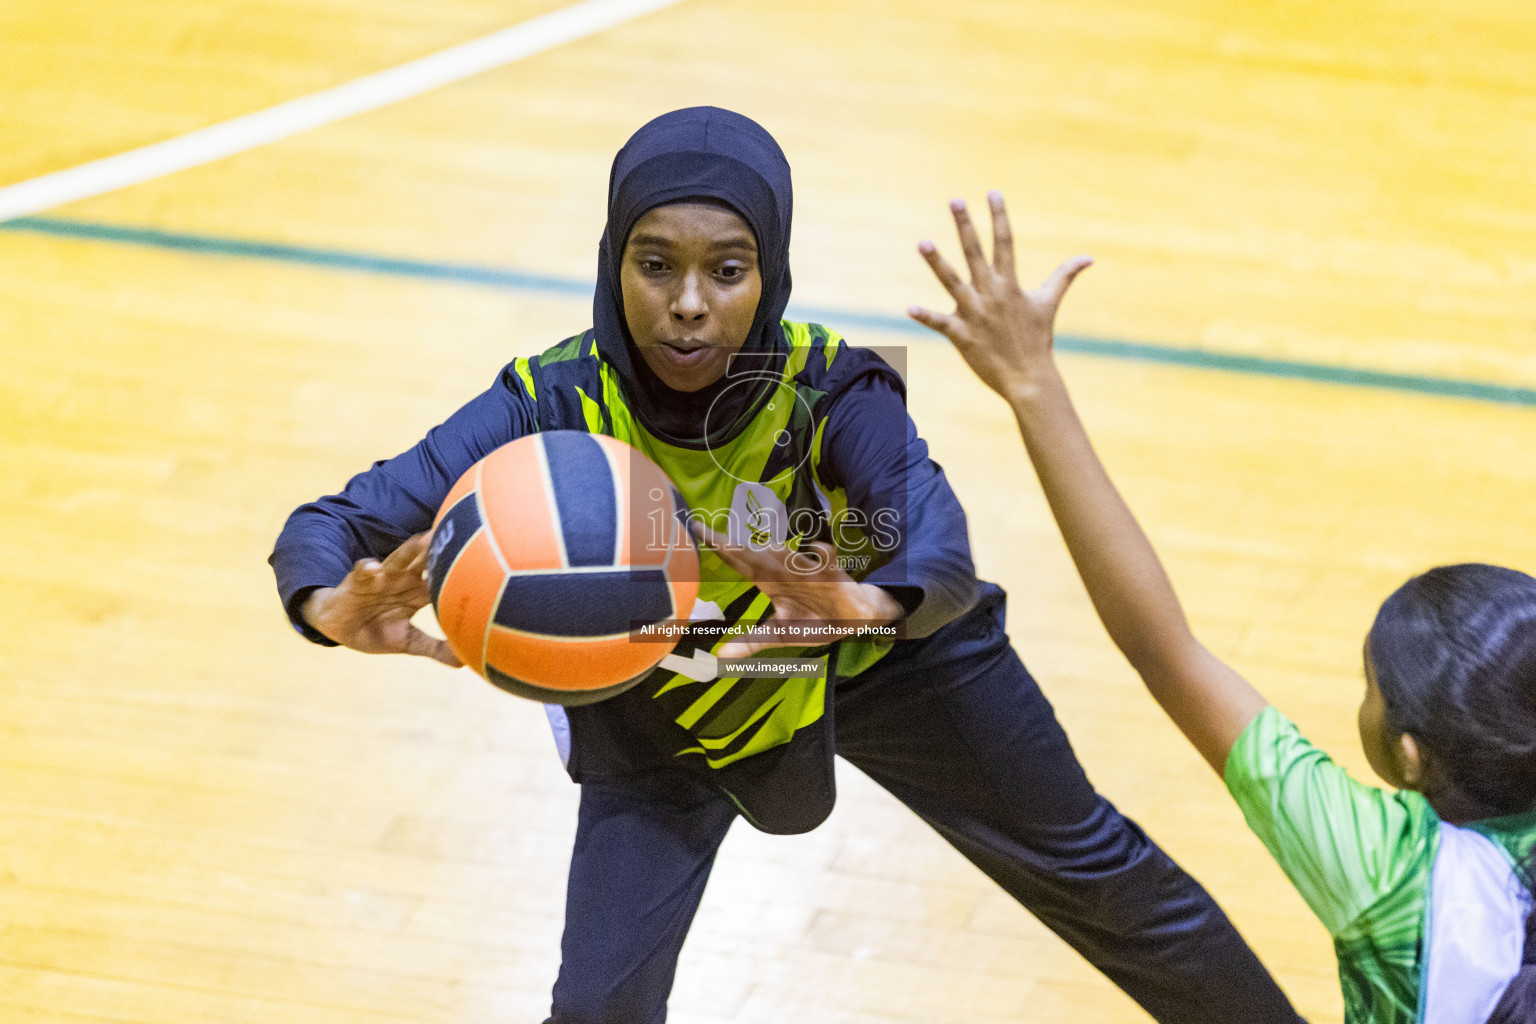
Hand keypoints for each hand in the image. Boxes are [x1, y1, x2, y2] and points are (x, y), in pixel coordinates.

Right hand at [301, 533, 461, 667]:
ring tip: (422, 540)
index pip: (446, 578)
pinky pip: (362, 571)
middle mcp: (405, 579)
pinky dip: (367, 568)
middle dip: (442, 550)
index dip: (464, 572)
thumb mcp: (407, 641)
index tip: (488, 565)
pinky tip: (372, 567)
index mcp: (420, 592)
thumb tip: (464, 661)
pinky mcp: (358, 581)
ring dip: (410, 551)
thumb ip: (434, 648)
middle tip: (463, 537)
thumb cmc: (378, 630)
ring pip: (398, 559)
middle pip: (427, 561)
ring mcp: (383, 577)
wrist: (340, 628)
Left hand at [692, 524, 902, 657]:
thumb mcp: (779, 634)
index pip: (738, 562)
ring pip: (790, 558)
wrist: (852, 618)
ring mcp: (807, 572)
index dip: (718, 548)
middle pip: (757, 557)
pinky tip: (818, 549)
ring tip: (764, 547)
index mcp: (769, 582)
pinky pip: (828, 560)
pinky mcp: (832, 575)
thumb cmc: (812, 621)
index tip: (696, 529)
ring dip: (779, 553)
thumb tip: (720, 657)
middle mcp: (784, 572)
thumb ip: (751, 643)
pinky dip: (824, 554)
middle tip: (712, 536)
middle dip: (736, 547)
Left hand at [908, 191, 1091, 402]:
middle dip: (965, 225)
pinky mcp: (961, 334)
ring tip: (921, 242)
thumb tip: (1089, 258)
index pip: (1005, 242)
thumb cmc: (1038, 339)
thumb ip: (1065, 276)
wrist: (1029, 378)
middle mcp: (991, 294)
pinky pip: (940, 322)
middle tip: (955, 200)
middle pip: (975, 253)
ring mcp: (975, 313)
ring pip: (951, 282)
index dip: (999, 216)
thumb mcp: (1049, 303)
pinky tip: (909, 308)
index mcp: (1010, 284)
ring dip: (937, 262)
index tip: (992, 192)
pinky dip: (925, 316)